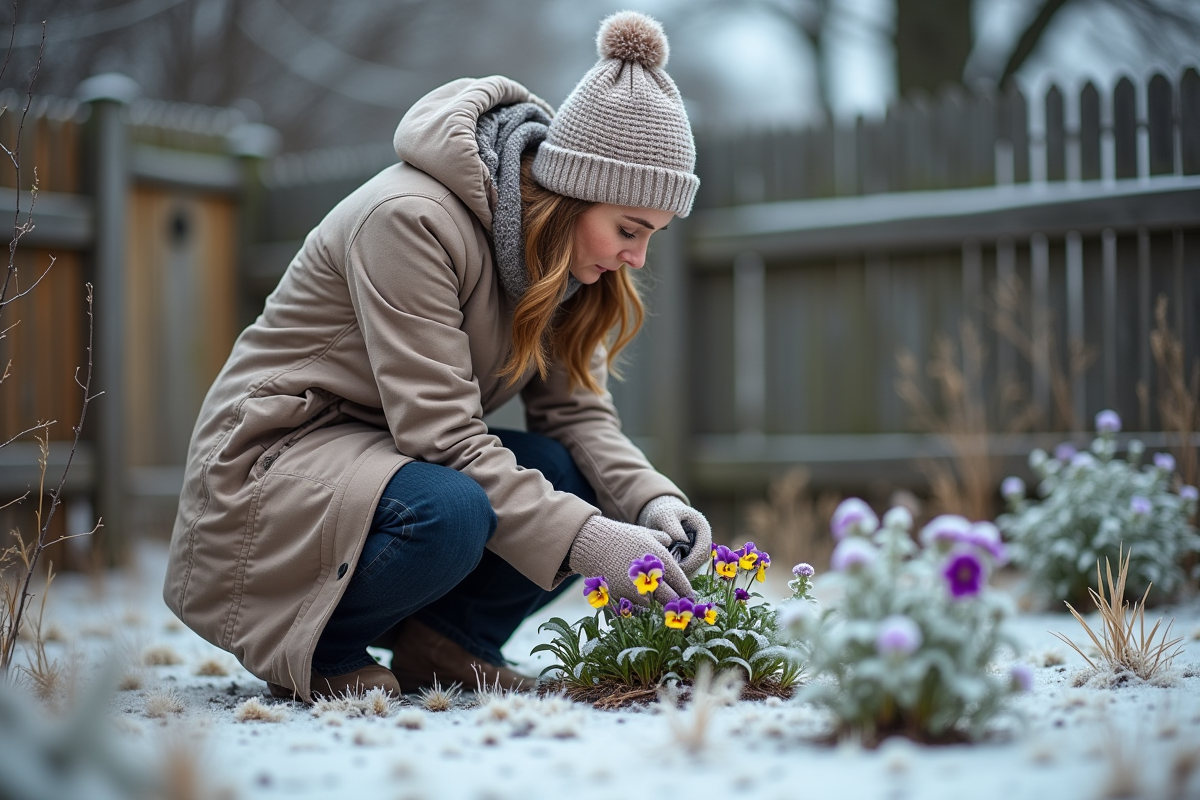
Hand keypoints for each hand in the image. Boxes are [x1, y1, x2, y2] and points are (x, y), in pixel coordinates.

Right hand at [568, 515, 692, 604]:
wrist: (594, 544)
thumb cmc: (622, 537)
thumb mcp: (646, 533)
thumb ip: (664, 539)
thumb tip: (674, 542)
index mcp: (662, 561)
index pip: (682, 584)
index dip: (687, 593)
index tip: (689, 597)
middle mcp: (652, 578)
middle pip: (672, 600)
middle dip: (676, 604)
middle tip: (678, 606)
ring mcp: (636, 590)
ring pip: (654, 606)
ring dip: (655, 604)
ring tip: (655, 600)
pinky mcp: (622, 597)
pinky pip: (636, 607)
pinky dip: (638, 605)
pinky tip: (636, 597)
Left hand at [637, 495, 712, 576]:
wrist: (664, 515)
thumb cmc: (664, 514)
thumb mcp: (665, 516)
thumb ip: (672, 527)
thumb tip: (680, 541)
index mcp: (702, 527)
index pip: (703, 548)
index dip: (692, 560)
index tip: (678, 567)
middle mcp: (705, 538)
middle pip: (702, 559)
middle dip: (689, 567)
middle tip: (672, 573)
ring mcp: (701, 546)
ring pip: (697, 564)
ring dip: (685, 569)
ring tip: (670, 571)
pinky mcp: (694, 553)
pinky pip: (691, 565)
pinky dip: (682, 568)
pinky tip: (671, 569)